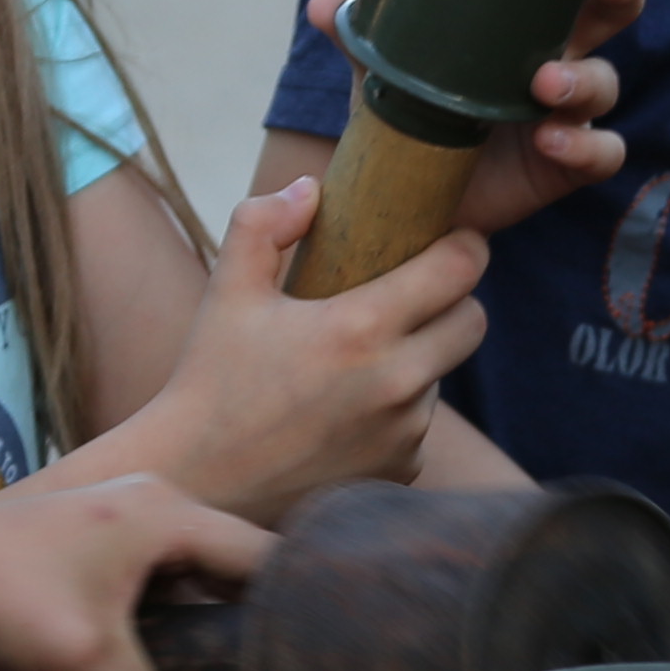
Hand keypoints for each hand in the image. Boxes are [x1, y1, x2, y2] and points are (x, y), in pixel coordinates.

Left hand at [0, 468, 271, 670]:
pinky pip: (146, 605)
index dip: (294, 605)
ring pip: (184, 595)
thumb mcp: (85, 659)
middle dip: (238, 634)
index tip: (316, 658)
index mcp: (165, 511)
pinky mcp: (89, 567)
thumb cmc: (4, 598)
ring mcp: (118, 536)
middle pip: (226, 576)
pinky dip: (152, 642)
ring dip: (190, 644)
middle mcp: (151, 511)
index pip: (261, 555)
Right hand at [134, 176, 484, 522]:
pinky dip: (396, 413)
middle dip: (453, 301)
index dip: (464, 246)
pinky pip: (419, 425)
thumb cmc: (209, 379)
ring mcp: (403, 434)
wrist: (196, 482)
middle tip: (415, 295)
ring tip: (356, 363)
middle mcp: (395, 383)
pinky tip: (345, 412)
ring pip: (442, 375)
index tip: (453, 241)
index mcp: (360, 328)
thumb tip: (311, 188)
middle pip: (473, 322)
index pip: (460, 269)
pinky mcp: (399, 472)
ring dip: (418, 360)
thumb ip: (264, 222)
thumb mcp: (228, 290)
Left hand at [299, 0, 642, 239]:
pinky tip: (550, 141)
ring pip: (605, 87)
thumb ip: (359, 39)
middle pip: (614, 19)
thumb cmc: (407, 114)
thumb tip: (325, 4)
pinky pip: (601, 155)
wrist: (403, 195)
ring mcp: (568, 116)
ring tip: (544, 87)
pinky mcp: (566, 168)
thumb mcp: (384, 73)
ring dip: (583, 81)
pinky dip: (583, 147)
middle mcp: (557, 62)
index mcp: (525, 26)